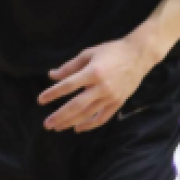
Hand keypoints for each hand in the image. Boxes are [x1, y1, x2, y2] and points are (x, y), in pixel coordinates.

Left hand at [38, 39, 153, 131]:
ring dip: (71, 122)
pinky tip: (77, 128)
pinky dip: (89, 125)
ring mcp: (111, 97)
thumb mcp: (88, 53)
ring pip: (88, 114)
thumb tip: (51, 76)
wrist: (138, 56)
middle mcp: (102, 87)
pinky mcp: (118, 102)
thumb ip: (69, 67)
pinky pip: (102, 118)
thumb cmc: (111, 52)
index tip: (40, 100)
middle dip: (60, 116)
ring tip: (57, 127)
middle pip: (77, 105)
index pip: (68, 85)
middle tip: (46, 124)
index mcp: (93, 72)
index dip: (53, 93)